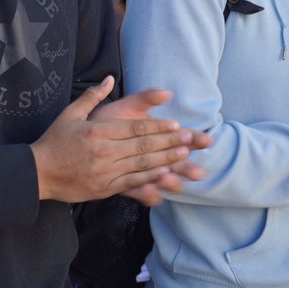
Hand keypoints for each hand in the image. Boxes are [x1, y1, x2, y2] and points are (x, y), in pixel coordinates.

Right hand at [30, 77, 205, 202]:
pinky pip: (132, 183)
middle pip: (143, 145)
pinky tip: (165, 175)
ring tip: (184, 155)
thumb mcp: (70, 113)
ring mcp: (105, 171)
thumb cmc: (54, 141)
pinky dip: (150, 179)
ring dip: (166, 159)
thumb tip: (109, 78)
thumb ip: (92, 95)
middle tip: (189, 138)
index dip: (158, 126)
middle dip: (169, 142)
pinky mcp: (104, 188)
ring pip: (141, 165)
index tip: (176, 124)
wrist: (37, 172)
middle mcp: (104, 151)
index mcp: (98, 131)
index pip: (135, 128)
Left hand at [90, 89, 211, 206]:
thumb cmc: (107, 120)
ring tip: (169, 180)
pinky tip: (151, 192)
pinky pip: (143, 194)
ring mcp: (145, 172)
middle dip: (188, 168)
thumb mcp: (128, 106)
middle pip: (179, 164)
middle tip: (197, 172)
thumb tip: (167, 93)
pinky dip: (149, 194)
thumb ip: (147, 98)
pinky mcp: (130, 185)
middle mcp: (156, 156)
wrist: (81, 140)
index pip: (184, 138)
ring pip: (165, 181)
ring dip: (171, 182)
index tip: (207, 141)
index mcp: (159, 136)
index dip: (196, 140)